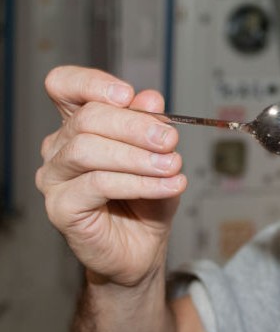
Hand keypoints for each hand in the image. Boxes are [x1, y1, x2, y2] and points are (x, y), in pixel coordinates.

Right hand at [35, 66, 187, 286]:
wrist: (142, 248)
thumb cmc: (146, 201)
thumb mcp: (158, 156)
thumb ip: (152, 126)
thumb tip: (150, 98)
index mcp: (78, 125)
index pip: (64, 86)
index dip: (93, 83)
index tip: (129, 96)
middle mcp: (60, 147)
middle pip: (87, 118)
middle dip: (135, 126)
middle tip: (170, 140)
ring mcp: (55, 178)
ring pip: (88, 149)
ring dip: (138, 156)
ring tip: (172, 166)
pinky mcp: (60, 207)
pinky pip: (99, 184)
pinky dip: (140, 182)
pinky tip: (168, 186)